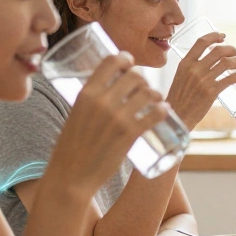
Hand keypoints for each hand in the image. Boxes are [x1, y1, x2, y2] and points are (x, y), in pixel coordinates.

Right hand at [49, 53, 169, 193]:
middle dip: (142, 79)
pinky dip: (163, 109)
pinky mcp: (130, 134)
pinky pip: (154, 114)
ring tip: (156, 100)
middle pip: (134, 75)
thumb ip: (90, 101)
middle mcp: (102, 101)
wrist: (70, 176)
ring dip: (155, 94)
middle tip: (143, 88)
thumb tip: (106, 91)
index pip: (111, 61)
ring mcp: (118, 117)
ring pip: (148, 92)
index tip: (130, 63)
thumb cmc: (70, 148)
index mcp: (86, 93)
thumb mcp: (75, 114)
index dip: (125, 59)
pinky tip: (165, 110)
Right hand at [166, 32, 235, 124]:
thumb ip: (191, 67)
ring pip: (226, 63)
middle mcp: (194, 69)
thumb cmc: (179, 97)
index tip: (222, 36)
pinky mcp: (211, 92)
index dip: (214, 36)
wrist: (177, 116)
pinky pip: (230, 79)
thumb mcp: (180, 76)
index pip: (201, 42)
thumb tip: (208, 59)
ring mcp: (203, 81)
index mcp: (185, 63)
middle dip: (231, 49)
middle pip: (218, 51)